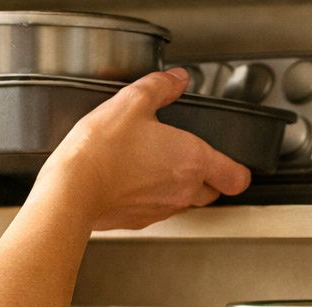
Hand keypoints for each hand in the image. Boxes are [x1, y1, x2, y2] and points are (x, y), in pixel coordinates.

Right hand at [39, 68, 250, 230]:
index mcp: (192, 160)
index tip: (232, 162)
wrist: (73, 189)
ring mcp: (163, 209)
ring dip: (179, 186)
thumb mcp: (132, 102)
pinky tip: (134, 179)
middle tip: (189, 157)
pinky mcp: (142, 220)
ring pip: (185, 201)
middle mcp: (184, 190)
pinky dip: (153, 196)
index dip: (238, 170)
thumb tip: (176, 79)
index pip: (237, 177)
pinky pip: (159, 209)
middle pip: (213, 191)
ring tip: (155, 164)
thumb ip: (160, 86)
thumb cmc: (102, 150)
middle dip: (208, 176)